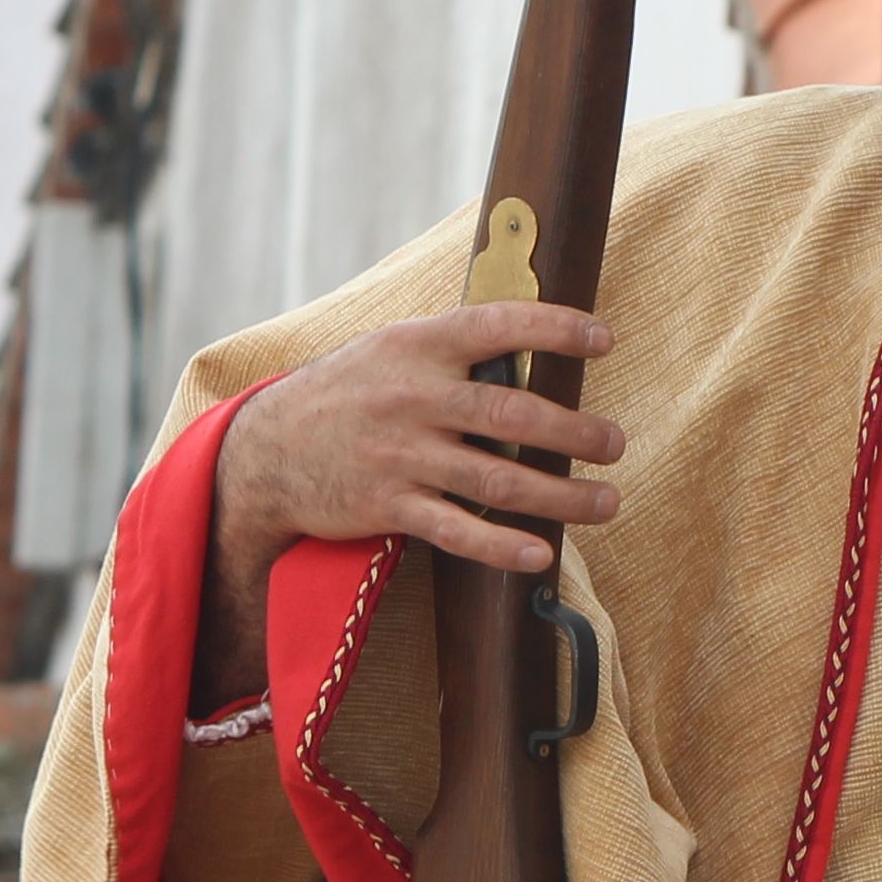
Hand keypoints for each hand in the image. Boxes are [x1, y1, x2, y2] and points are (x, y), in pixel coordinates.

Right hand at [200, 308, 618, 701]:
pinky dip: (501, 547)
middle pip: (510, 414)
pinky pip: (456, 531)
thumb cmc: (347, 394)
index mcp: (418, 346)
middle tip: (614, 443)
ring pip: (497, 480)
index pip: (496, 326)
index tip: (604, 338)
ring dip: (561, 495)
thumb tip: (532, 344)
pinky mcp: (389, 506)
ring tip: (604, 501)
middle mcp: (414, 398)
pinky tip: (540, 554)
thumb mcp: (391, 349)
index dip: (555, 328)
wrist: (267, 449)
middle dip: (573, 431)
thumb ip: (453, 349)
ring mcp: (402, 455)